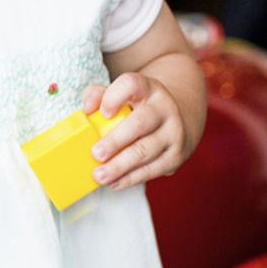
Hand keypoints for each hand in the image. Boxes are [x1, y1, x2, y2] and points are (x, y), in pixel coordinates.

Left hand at [83, 72, 193, 189]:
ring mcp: (174, 134)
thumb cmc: (138, 107)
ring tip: (99, 175)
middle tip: (96, 154)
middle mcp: (164, 109)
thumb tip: (87, 109)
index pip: (132, 84)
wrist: (180, 119)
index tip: (102, 112)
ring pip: (146, 151)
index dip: (115, 97)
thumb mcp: (121, 94)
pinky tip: (114, 183)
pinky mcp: (176, 156)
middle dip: (117, 140)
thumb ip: (98, 95)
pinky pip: (152, 169)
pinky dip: (131, 178)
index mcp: (148, 88)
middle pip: (141, 123)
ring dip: (121, 166)